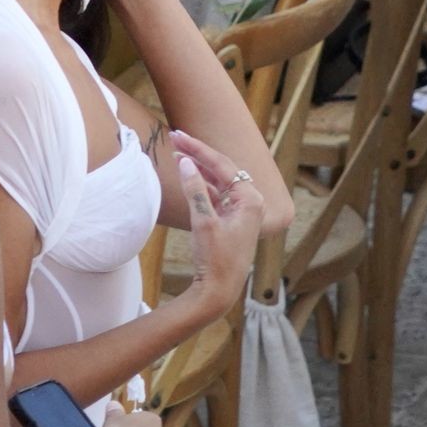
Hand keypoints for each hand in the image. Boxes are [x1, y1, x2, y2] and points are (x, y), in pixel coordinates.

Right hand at [173, 129, 264, 315]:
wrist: (220, 290)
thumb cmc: (216, 259)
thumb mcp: (203, 222)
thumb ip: (195, 190)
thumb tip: (186, 162)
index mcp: (250, 199)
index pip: (222, 165)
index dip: (198, 149)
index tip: (177, 136)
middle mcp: (250, 201)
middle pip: (222, 168)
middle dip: (198, 153)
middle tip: (175, 137)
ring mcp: (241, 210)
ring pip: (218, 180)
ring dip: (199, 167)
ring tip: (177, 152)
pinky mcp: (231, 220)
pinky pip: (216, 193)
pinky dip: (201, 183)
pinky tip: (187, 173)